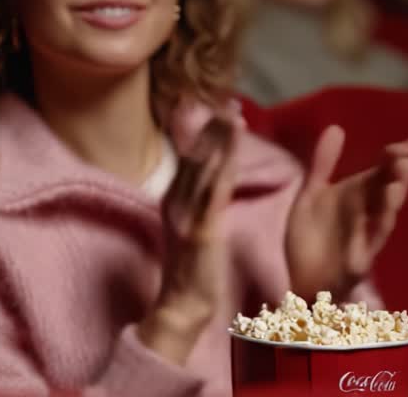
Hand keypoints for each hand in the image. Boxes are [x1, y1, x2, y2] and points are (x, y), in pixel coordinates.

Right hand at [140, 116, 236, 365]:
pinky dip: (223, 166)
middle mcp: (176, 202)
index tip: (217, 110)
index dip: (203, 133)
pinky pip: (215, 192)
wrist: (181, 306)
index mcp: (173, 200)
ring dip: (220, 140)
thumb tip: (203, 183)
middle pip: (195, 157)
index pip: (189, 159)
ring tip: (234, 114)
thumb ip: (194, 204)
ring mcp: (187, 215)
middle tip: (229, 101)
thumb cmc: (191, 272)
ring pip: (204, 168)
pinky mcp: (202, 230)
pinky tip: (233, 150)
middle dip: (213, 128)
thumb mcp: (188, 230)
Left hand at [286, 126, 407, 298]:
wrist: (300, 277)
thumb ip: (323, 164)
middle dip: (395, 178)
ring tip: (394, 187)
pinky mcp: (356, 263)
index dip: (392, 160)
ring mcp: (363, 240)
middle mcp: (365, 216)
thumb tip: (337, 128)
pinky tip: (376, 224)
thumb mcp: (312, 194)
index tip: (407, 143)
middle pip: (384, 194)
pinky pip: (365, 252)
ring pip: (382, 221)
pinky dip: (369, 241)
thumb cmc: (312, 236)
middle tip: (403, 158)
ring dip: (389, 205)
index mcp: (355, 198)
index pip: (378, 174)